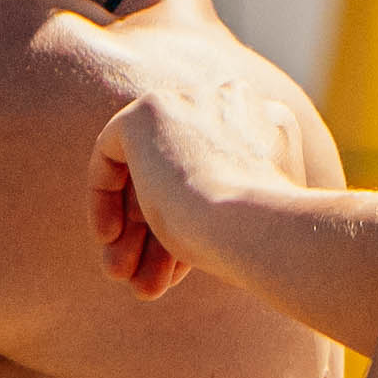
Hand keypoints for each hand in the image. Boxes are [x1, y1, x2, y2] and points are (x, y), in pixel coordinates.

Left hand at [92, 48, 332, 301]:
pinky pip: (112, 150)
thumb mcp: (251, 218)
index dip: (194, 222)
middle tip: (145, 278)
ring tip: (123, 276)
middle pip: (179, 170)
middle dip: (157, 231)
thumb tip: (188, 225)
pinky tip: (111, 238)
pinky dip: (106, 195)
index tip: (178, 267)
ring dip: (134, 229)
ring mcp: (191, 100)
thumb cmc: (263, 238)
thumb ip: (225, 204)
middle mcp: (233, 100)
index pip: (215, 172)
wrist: (258, 225)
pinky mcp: (150, 110)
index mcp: (271, 122)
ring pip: (149, 168)